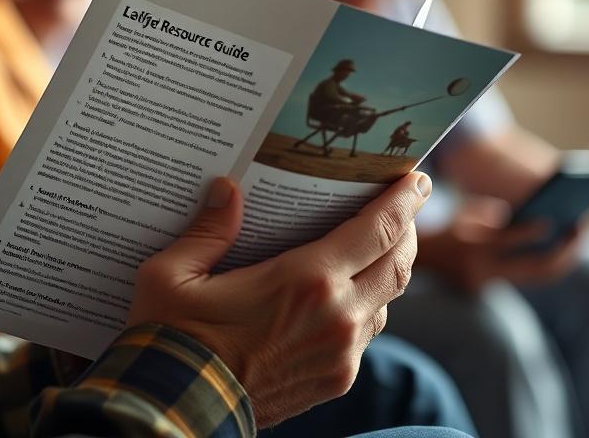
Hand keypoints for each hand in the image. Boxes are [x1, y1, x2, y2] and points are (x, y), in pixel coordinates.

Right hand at [127, 172, 429, 427]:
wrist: (179, 409)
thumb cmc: (173, 338)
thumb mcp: (172, 274)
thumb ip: (208, 229)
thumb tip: (226, 189)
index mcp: (305, 280)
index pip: (378, 230)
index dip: (405, 201)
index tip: (417, 179)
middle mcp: (338, 316)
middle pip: (398, 262)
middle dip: (408, 228)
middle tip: (405, 203)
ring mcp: (343, 354)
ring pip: (387, 300)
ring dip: (389, 268)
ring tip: (377, 245)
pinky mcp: (336, 380)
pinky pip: (367, 334)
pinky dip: (368, 305)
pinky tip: (346, 293)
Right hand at [417, 196, 581, 292]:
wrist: (413, 258)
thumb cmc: (445, 227)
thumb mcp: (466, 213)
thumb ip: (494, 216)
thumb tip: (532, 220)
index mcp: (472, 244)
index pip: (511, 239)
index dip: (535, 230)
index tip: (555, 221)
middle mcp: (481, 268)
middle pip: (536, 268)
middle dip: (564, 252)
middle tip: (581, 233)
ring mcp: (485, 283)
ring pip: (535, 276)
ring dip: (558, 259)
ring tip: (574, 242)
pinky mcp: (485, 290)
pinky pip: (520, 277)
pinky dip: (538, 264)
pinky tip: (554, 251)